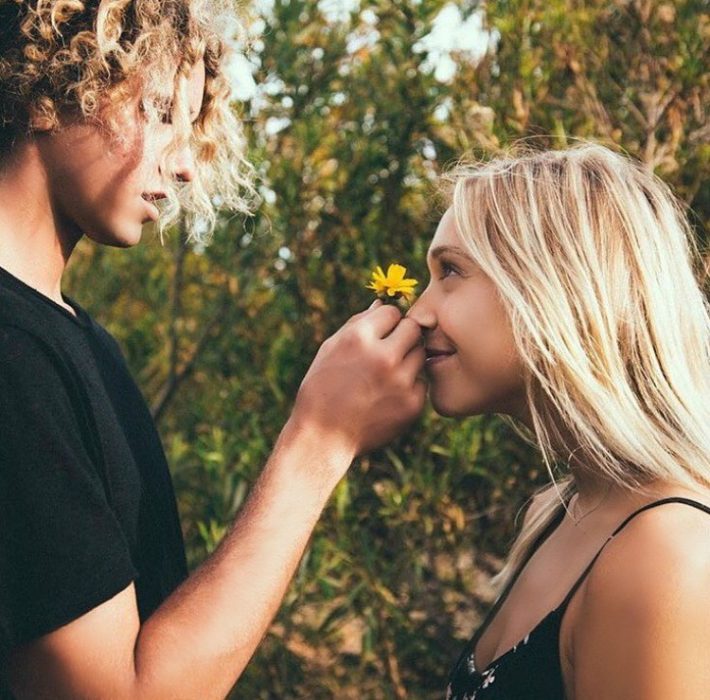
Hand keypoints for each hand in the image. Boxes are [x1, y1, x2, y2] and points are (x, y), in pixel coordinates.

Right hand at [291, 301, 425, 459]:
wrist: (323, 437)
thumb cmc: (322, 388)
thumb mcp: (330, 349)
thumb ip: (358, 322)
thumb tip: (383, 303)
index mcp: (360, 338)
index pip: (392, 312)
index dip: (385, 323)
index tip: (377, 335)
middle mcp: (384, 357)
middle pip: (413, 329)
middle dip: (401, 337)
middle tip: (386, 352)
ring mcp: (401, 382)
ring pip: (420, 354)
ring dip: (407, 359)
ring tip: (384, 376)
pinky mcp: (412, 404)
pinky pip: (421, 382)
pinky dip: (409, 385)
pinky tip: (387, 396)